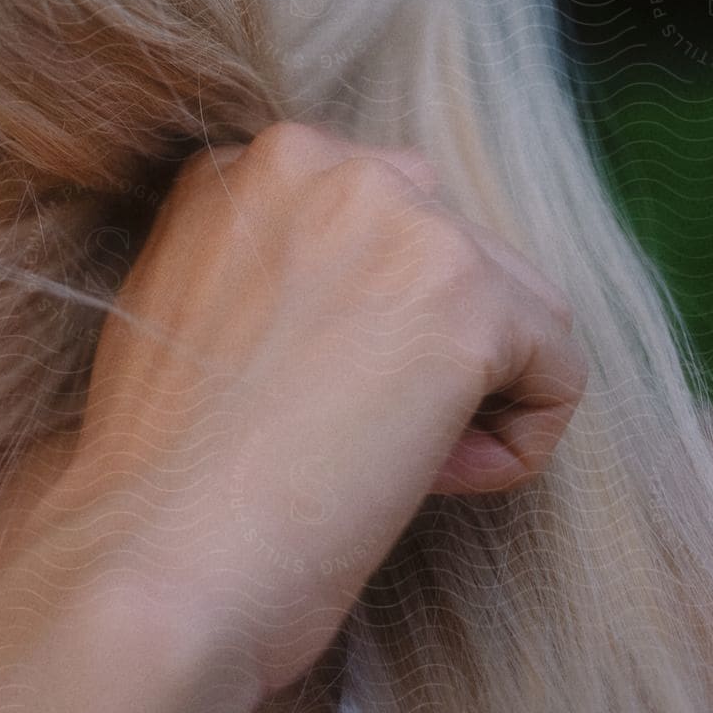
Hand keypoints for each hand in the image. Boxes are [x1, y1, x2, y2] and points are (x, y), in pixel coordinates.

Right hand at [54, 120, 588, 701]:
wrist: (157, 552)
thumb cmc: (157, 469)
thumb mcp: (184, 306)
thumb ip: (263, 260)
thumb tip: (356, 296)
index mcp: (244, 164)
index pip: (369, 218)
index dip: (356, 319)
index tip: (310, 395)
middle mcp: (319, 159)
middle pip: (445, 244)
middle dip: (425, 340)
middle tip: (352, 430)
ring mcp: (396, 215)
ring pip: (513, 301)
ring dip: (473, 391)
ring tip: (385, 461)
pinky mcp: (466, 293)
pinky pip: (555, 367)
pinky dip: (517, 442)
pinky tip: (433, 480)